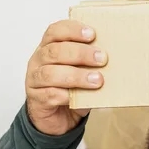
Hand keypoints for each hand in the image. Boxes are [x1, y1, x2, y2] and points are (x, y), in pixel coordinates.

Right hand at [25, 20, 107, 135]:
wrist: (57, 118)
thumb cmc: (70, 88)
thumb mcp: (80, 70)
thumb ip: (90, 62)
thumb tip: (114, 57)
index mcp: (48, 46)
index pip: (55, 31)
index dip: (72, 30)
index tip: (92, 34)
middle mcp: (38, 61)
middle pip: (54, 51)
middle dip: (80, 53)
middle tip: (102, 58)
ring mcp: (34, 80)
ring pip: (50, 73)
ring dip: (76, 76)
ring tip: (97, 80)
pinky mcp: (36, 99)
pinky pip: (50, 95)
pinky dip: (67, 95)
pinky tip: (81, 96)